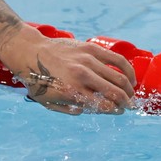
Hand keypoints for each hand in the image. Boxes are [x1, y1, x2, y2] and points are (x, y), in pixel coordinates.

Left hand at [11, 35, 136, 113]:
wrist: (30, 53)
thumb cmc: (39, 80)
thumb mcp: (48, 102)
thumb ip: (69, 110)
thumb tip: (89, 110)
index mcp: (71, 91)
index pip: (102, 105)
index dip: (114, 110)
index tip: (118, 111)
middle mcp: (81, 76)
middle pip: (114, 92)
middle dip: (125, 102)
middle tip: (129, 106)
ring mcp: (87, 60)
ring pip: (118, 77)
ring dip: (128, 88)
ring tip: (130, 94)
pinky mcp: (90, 48)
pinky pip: (117, 59)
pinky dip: (128, 70)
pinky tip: (130, 79)